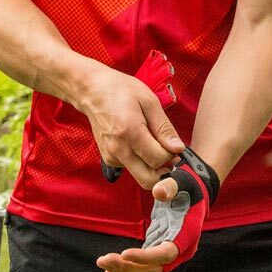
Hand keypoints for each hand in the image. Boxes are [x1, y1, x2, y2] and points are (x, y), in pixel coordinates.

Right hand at [77, 62, 185, 188]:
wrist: (92, 91)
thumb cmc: (121, 91)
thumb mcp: (149, 102)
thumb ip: (164, 128)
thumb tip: (178, 149)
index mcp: (129, 132)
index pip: (158, 159)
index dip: (172, 154)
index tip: (173, 144)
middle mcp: (118, 149)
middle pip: (148, 180)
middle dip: (163, 170)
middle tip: (167, 152)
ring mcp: (111, 156)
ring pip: (141, 176)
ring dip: (152, 165)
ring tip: (150, 141)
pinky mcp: (109, 159)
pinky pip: (132, 169)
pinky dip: (141, 161)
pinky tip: (139, 142)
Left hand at [97, 149, 219, 271]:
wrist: (194, 195)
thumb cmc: (186, 187)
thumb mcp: (181, 182)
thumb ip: (170, 186)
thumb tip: (158, 192)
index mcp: (186, 235)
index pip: (165, 254)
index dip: (145, 257)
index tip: (124, 254)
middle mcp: (180, 251)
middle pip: (153, 269)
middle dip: (128, 267)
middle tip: (103, 260)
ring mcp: (170, 256)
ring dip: (124, 271)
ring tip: (102, 263)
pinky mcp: (159, 256)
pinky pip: (144, 270)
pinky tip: (110, 271)